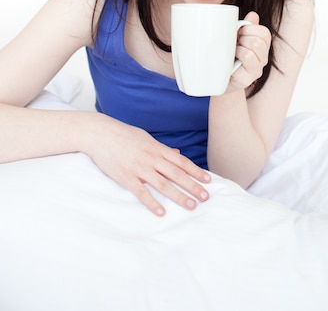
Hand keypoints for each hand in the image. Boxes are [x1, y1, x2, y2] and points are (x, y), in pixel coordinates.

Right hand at [86, 114, 210, 215]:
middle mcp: (152, 158)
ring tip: (191, 206)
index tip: (208, 181)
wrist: (101, 134)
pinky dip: (152, 203)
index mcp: (157, 148)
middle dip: (193, 186)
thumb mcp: (146, 138)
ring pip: (163, 184)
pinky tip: (161, 212)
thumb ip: (162, 148)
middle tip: (206, 197)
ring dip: (179, 196)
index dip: (196, 171)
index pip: (181, 162)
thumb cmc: (123, 135)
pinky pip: (141, 192)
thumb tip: (178, 154)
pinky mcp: (126, 177)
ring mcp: (139, 168)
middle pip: (176, 174)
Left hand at [228, 11, 270, 91]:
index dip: (249, 29)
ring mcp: (256, 70)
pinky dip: (237, 55)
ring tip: (233, 52)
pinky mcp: (247, 79)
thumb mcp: (235, 38)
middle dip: (244, 38)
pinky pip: (247, 58)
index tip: (238, 33)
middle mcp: (262, 59)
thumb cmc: (227, 56)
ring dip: (240, 47)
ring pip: (254, 48)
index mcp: (262, 47)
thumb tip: (253, 14)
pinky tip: (230, 60)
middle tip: (234, 43)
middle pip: (259, 40)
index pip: (264, 33)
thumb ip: (245, 26)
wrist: (217, 79)